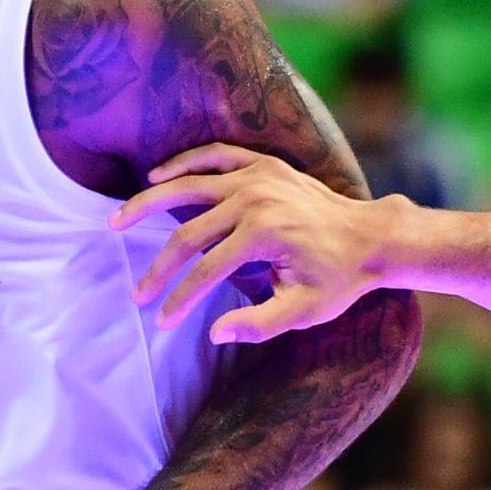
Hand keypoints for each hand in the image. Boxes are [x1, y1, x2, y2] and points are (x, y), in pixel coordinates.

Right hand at [115, 143, 399, 343]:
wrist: (372, 236)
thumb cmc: (339, 279)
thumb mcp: (305, 311)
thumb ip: (260, 323)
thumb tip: (214, 333)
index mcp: (263, 235)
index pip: (205, 272)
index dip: (180, 299)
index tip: (163, 322)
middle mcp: (254, 200)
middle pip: (188, 233)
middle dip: (158, 268)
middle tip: (136, 292)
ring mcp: (256, 176)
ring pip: (187, 186)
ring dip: (149, 203)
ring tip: (119, 220)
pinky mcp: (261, 163)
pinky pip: (213, 156)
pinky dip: (182, 163)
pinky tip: (157, 176)